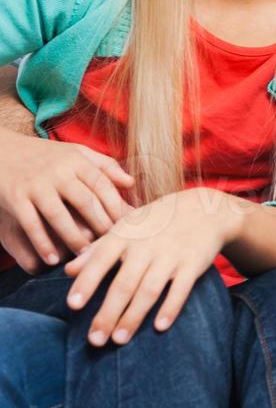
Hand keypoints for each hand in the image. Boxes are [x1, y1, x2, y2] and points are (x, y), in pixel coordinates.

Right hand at [0, 131, 134, 271]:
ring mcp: (35, 184)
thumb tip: (131, 183)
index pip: (102, 185)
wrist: (1, 149)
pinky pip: (30, 223)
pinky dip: (42, 242)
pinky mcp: (14, 197)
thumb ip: (104, 166)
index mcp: (76, 160)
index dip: (116, 207)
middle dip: (100, 226)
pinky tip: (53, 258)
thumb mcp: (76, 152)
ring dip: (73, 238)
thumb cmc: (46, 155)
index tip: (127, 227)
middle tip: (111, 246)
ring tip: (85, 256)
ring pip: (58, 215)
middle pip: (85, 201)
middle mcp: (57, 171)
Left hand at [63, 187, 238, 345]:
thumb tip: (68, 271)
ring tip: (119, 340)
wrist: (204, 209)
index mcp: (125, 236)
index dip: (86, 282)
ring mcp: (171, 255)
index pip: (101, 260)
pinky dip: (171, 308)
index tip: (72, 306)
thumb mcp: (126, 227)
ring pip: (149, 290)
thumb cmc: (157, 222)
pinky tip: (160, 327)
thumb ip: (98, 249)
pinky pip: (181, 289)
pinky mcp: (193, 264)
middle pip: (124, 284)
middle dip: (108, 313)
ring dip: (133, 317)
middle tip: (95, 340)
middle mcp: (146, 246)